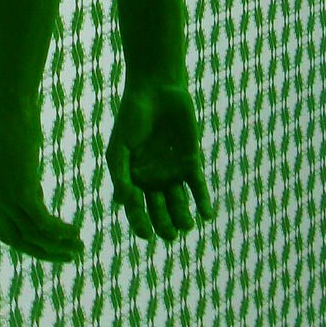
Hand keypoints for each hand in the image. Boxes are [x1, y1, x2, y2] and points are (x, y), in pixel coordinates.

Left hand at [0, 111, 84, 265]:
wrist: (10, 102)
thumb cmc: (13, 122)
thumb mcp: (11, 159)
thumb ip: (17, 182)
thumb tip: (33, 197)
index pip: (6, 231)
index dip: (30, 244)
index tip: (51, 248)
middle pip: (16, 240)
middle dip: (44, 252)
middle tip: (68, 257)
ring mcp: (2, 197)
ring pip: (32, 235)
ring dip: (57, 245)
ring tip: (78, 247)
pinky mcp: (19, 191)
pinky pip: (43, 222)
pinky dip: (60, 231)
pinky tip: (74, 231)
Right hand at [106, 78, 215, 246]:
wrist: (156, 91)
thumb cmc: (132, 117)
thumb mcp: (119, 146)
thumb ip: (120, 174)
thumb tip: (123, 203)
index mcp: (132, 178)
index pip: (136, 209)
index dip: (140, 224)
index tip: (146, 235)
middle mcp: (152, 180)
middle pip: (159, 211)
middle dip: (164, 226)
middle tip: (170, 235)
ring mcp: (172, 172)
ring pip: (179, 203)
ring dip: (183, 217)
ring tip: (186, 226)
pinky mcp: (190, 161)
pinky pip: (197, 186)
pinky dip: (203, 201)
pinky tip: (207, 214)